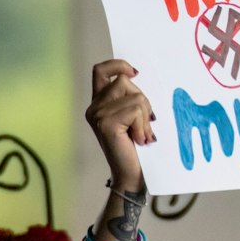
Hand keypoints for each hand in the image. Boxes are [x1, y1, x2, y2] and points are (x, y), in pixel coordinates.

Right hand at [85, 60, 154, 191]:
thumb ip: (130, 98)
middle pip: (123, 81)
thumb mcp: (133, 117)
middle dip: (142, 99)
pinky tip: (140, 139)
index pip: (100, 70)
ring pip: (134, 96)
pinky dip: (143, 125)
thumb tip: (138, 77)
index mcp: (99, 102)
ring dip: (145, 116)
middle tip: (145, 122)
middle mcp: (94, 107)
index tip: (135, 73)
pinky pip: (136, 110)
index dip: (118, 65)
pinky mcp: (106, 124)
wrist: (131, 175)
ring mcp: (98, 115)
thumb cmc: (136, 147)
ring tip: (142, 134)